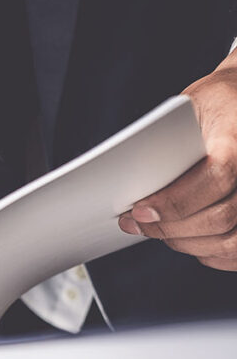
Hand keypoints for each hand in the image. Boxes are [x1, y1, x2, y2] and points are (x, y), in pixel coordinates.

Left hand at [119, 51, 236, 269]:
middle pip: (222, 218)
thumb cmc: (218, 104)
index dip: (175, 202)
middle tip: (136, 224)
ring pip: (231, 242)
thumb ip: (167, 142)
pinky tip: (190, 240)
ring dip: (188, 243)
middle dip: (171, 228)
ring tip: (159, 232)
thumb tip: (132, 182)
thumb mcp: (192, 106)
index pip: (217, 178)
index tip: (139, 211)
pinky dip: (212, 254)